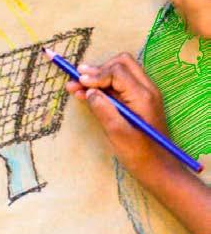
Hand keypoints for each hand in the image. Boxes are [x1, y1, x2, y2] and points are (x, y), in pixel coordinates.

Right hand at [65, 52, 171, 179]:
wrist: (159, 170)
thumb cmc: (140, 155)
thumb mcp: (117, 133)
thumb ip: (103, 109)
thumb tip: (87, 90)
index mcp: (143, 96)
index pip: (117, 71)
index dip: (95, 75)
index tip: (78, 84)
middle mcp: (146, 90)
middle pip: (121, 63)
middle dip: (98, 69)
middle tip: (77, 81)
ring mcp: (144, 95)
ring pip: (120, 72)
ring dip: (98, 76)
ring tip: (76, 86)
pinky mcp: (139, 102)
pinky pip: (120, 85)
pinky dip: (103, 87)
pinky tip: (85, 93)